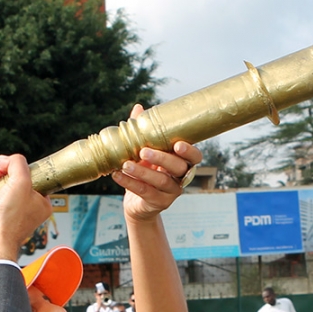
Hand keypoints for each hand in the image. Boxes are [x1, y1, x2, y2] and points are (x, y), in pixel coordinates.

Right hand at [0, 154, 51, 260]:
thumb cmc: (11, 217)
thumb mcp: (21, 181)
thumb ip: (18, 163)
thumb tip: (5, 159)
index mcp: (40, 201)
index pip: (28, 177)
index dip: (14, 169)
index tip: (4, 168)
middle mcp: (25, 207)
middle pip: (8, 180)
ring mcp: (7, 213)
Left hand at [111, 104, 203, 222]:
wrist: (137, 203)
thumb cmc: (144, 171)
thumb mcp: (144, 151)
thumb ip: (143, 132)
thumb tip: (138, 108)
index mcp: (182, 162)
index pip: (195, 157)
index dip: (190, 152)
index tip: (177, 145)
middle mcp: (181, 177)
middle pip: (178, 168)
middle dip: (161, 158)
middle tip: (143, 151)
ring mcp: (171, 192)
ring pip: (161, 181)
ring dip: (142, 172)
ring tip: (125, 165)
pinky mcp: (159, 203)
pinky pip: (145, 192)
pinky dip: (130, 183)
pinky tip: (117, 175)